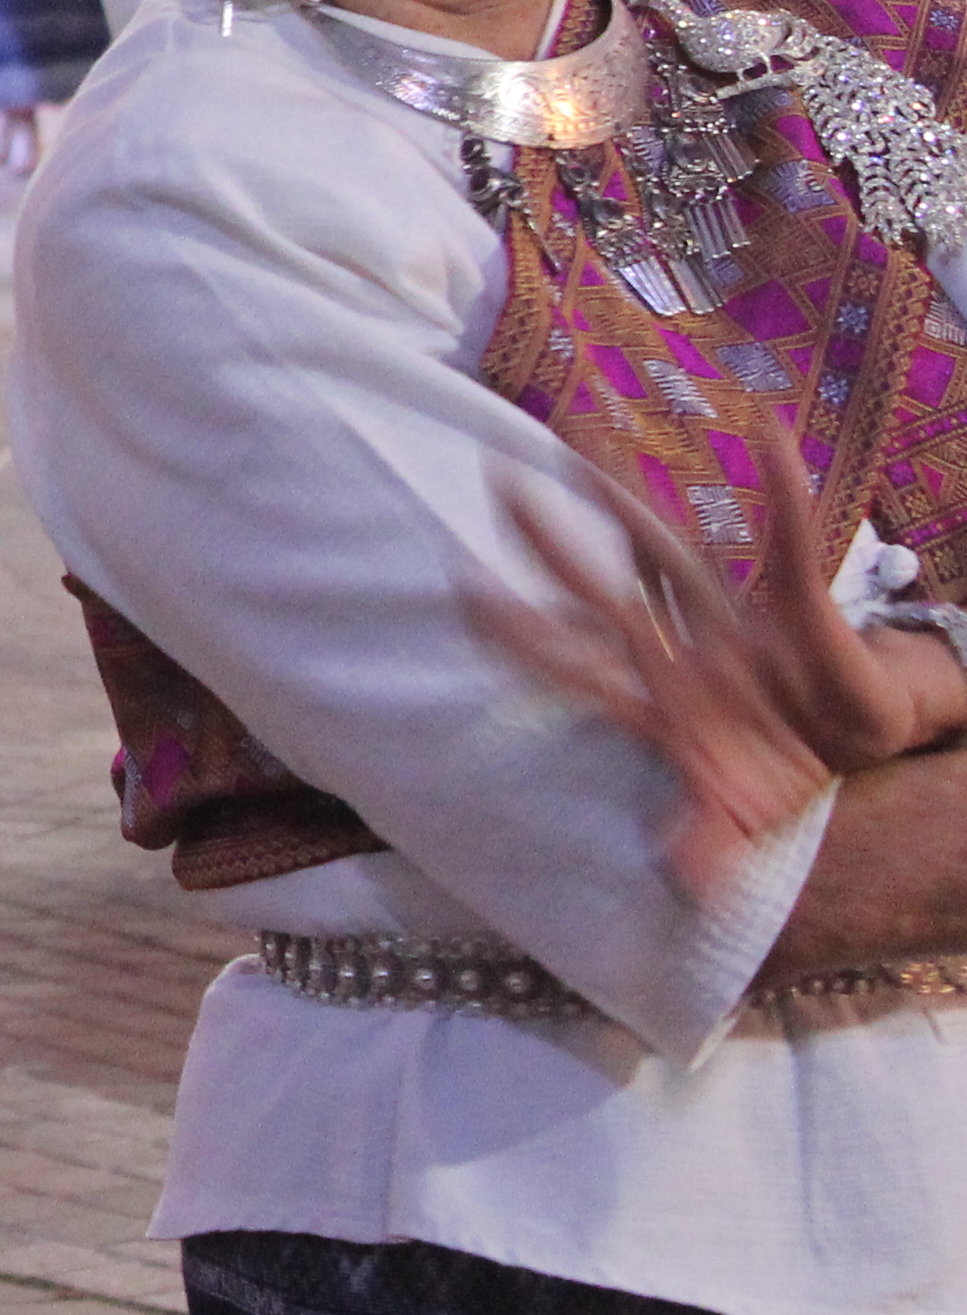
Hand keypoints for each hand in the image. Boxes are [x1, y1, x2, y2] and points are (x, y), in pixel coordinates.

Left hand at [466, 437, 966, 910]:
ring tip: (583, 430)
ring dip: (630, 494)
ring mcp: (724, 619)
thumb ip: (707, 841)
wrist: (850, 742)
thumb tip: (686, 884)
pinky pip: (791, 543)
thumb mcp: (738, 813)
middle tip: (497, 478)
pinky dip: (787, 493)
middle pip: (597, 585)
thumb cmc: (772, 771)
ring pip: (666, 548)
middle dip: (551, 538)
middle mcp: (673, 646)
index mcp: (651, 696)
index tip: (463, 593)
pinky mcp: (791, 603)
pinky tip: (767, 434)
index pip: (568, 659)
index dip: (520, 632)